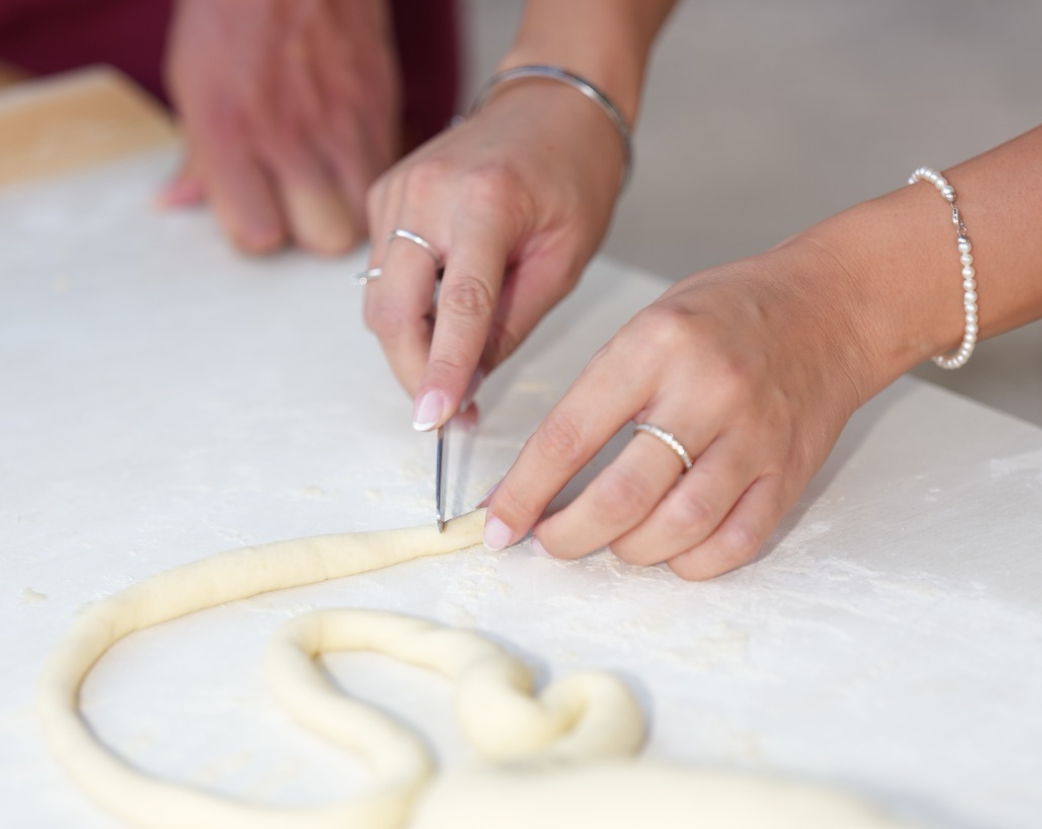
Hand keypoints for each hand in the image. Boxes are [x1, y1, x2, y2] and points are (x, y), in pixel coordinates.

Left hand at [162, 0, 400, 255]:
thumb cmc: (236, 10)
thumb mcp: (192, 78)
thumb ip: (195, 154)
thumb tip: (178, 202)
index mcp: (230, 130)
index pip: (256, 234)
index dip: (258, 229)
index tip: (257, 210)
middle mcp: (288, 135)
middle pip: (322, 240)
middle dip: (312, 230)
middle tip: (299, 202)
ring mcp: (342, 127)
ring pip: (363, 220)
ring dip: (347, 215)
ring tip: (330, 188)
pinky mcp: (380, 113)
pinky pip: (384, 180)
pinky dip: (369, 181)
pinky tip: (350, 158)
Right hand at [363, 79, 626, 428]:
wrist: (551, 104)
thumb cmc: (572, 176)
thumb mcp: (564, 259)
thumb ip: (512, 324)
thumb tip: (470, 382)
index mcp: (486, 201)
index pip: (456, 307)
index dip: (443, 371)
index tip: (435, 420)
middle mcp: (427, 191)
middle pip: (393, 311)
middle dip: (413, 374)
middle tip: (447, 413)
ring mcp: (396, 191)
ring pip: (379, 301)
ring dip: (408, 349)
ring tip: (451, 374)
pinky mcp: (383, 197)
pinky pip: (381, 276)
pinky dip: (405, 312)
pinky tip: (440, 321)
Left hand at [483, 237, 876, 579]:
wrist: (835, 306)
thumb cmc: (729, 314)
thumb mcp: (648, 327)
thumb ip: (598, 398)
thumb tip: (539, 479)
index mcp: (656, 347)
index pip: (569, 436)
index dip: (523, 492)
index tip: (497, 524)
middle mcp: (706, 393)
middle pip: (621, 497)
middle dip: (568, 536)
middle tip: (550, 542)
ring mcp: (754, 438)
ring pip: (677, 529)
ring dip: (629, 553)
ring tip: (611, 542)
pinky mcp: (789, 473)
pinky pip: (735, 543)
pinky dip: (692, 563)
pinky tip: (671, 550)